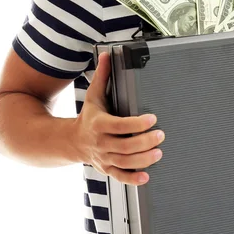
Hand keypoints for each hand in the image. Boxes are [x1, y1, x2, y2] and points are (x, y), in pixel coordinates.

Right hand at [73, 51, 164, 184]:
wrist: (72, 141)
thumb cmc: (88, 117)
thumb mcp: (93, 95)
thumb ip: (102, 76)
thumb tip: (107, 54)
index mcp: (99, 124)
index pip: (119, 125)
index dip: (136, 123)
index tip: (152, 118)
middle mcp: (101, 143)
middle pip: (124, 146)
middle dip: (144, 142)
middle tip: (160, 135)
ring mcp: (104, 158)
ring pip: (125, 162)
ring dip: (143, 159)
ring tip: (158, 152)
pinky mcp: (107, 168)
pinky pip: (120, 176)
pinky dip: (132, 178)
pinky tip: (146, 176)